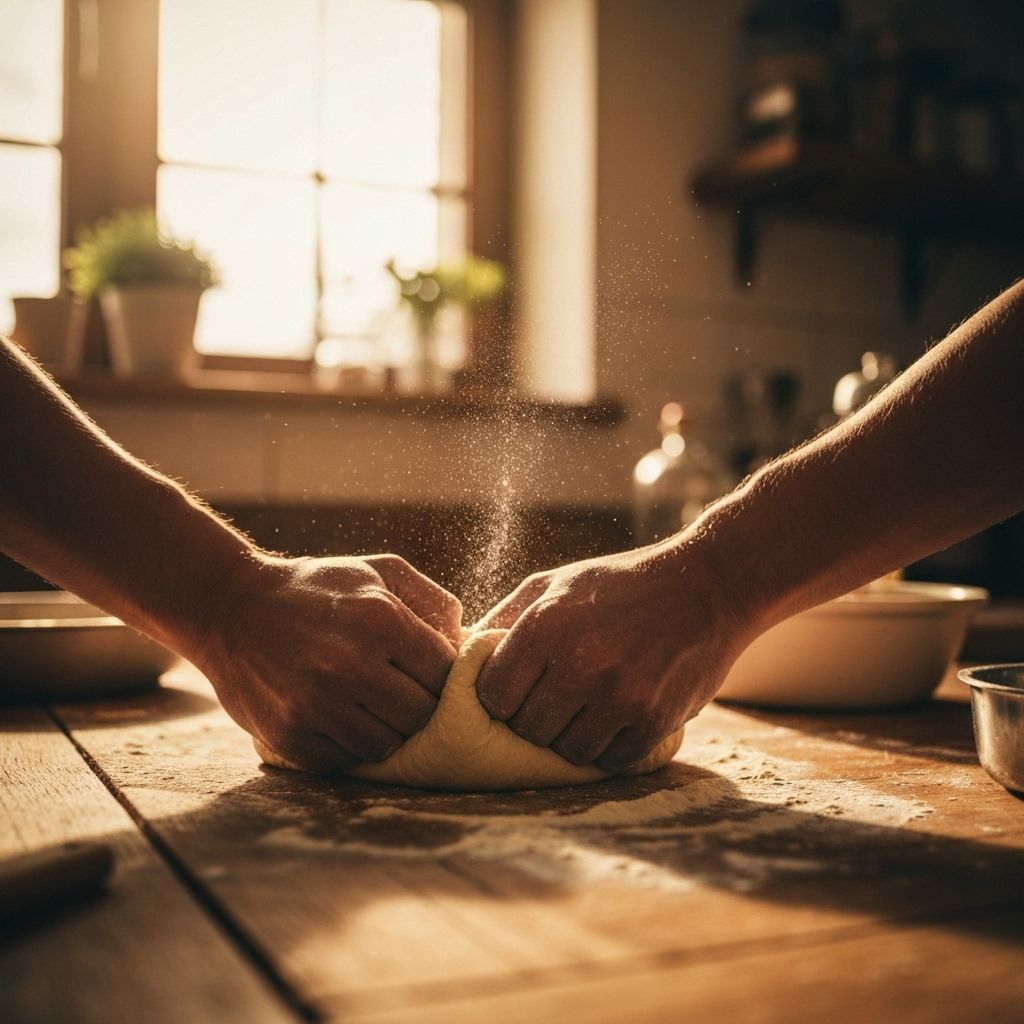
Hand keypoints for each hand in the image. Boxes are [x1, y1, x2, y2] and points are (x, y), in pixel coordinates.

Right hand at [191, 552, 462, 772]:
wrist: (229, 608)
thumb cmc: (317, 588)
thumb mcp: (378, 571)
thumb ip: (432, 600)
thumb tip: (466, 643)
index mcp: (381, 620)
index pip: (444, 674)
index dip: (442, 676)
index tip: (428, 672)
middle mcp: (351, 666)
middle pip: (421, 715)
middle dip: (419, 706)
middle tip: (402, 691)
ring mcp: (318, 706)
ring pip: (387, 744)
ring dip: (386, 728)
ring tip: (370, 702)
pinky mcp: (292, 738)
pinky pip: (347, 759)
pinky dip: (351, 743)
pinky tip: (339, 714)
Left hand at [475, 540, 749, 770]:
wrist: (707, 586)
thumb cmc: (619, 585)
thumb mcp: (554, 584)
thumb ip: (505, 621)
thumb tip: (457, 659)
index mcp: (543, 627)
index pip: (493, 697)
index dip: (502, 699)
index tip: (519, 690)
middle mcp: (577, 663)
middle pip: (527, 729)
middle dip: (535, 719)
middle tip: (557, 698)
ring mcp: (618, 695)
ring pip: (567, 751)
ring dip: (573, 735)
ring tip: (589, 704)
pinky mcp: (653, 720)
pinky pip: (609, 760)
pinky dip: (610, 746)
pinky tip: (619, 715)